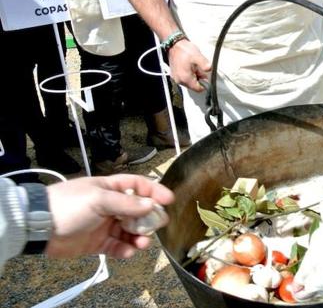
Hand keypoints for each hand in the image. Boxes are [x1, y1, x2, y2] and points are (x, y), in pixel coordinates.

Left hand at [45, 174, 174, 258]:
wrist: (38, 227)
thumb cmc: (67, 205)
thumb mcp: (99, 199)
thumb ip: (127, 204)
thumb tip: (151, 205)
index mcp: (110, 188)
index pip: (138, 186)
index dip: (154, 191)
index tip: (168, 200)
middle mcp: (110, 206)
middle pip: (138, 211)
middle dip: (149, 219)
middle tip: (157, 226)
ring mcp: (105, 225)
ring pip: (130, 231)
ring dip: (139, 237)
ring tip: (142, 243)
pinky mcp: (98, 243)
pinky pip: (118, 247)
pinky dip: (125, 250)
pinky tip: (128, 251)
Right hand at [168, 39, 211, 91]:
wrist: (174, 44)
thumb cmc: (184, 50)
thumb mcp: (197, 56)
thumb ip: (205, 64)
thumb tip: (209, 69)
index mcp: (185, 78)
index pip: (198, 89)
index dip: (204, 83)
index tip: (205, 75)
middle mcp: (179, 80)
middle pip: (194, 86)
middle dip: (198, 78)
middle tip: (198, 68)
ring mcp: (176, 78)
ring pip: (189, 82)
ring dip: (193, 76)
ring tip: (193, 66)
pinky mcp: (174, 74)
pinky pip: (184, 78)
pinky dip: (188, 74)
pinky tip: (189, 66)